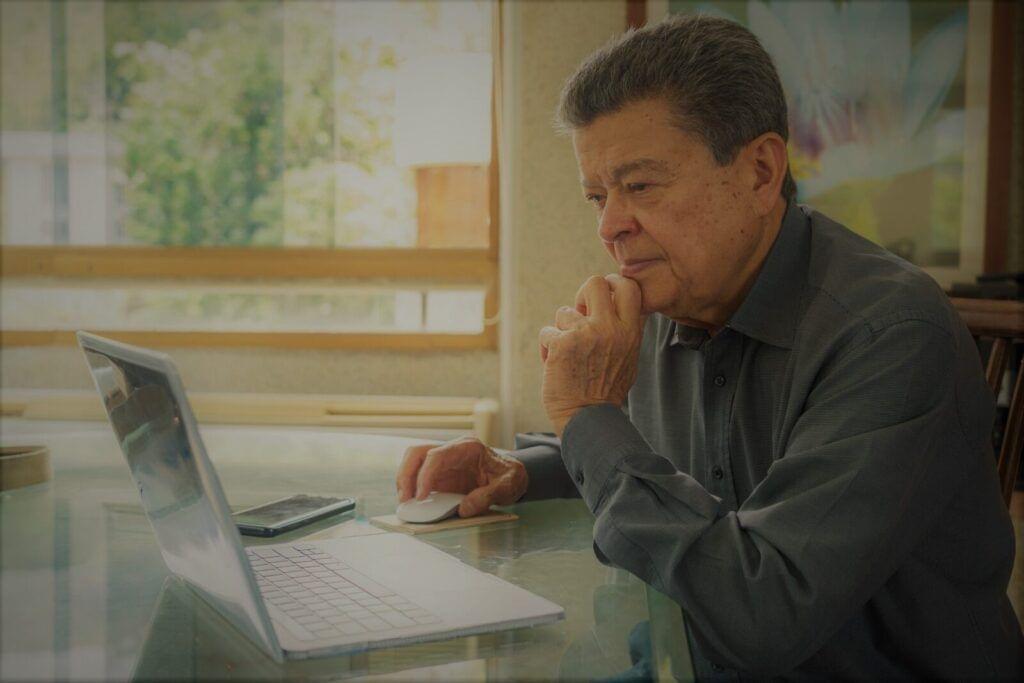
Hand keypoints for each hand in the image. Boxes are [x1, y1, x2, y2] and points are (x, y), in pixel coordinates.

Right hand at [395, 436, 527, 516]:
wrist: (512, 475)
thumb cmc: (510, 477)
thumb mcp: (507, 486)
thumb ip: (487, 497)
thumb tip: (464, 509)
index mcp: (467, 447)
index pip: (436, 455)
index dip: (425, 475)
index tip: (420, 496)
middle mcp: (451, 450)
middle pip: (417, 453)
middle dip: (406, 475)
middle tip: (405, 499)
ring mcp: (443, 462)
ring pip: (413, 462)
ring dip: (405, 481)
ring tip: (405, 503)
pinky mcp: (440, 475)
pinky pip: (419, 477)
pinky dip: (412, 488)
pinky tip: (413, 503)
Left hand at [538, 274, 643, 435]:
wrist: (588, 419)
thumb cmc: (606, 391)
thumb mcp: (629, 359)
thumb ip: (626, 331)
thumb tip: (617, 305)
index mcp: (630, 331)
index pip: (629, 286)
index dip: (612, 285)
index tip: (604, 299)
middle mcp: (610, 329)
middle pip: (594, 282)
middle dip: (583, 295)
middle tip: (580, 314)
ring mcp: (585, 334)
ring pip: (564, 312)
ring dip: (561, 331)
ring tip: (568, 354)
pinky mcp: (562, 344)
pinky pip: (547, 332)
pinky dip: (547, 348)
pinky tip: (555, 365)